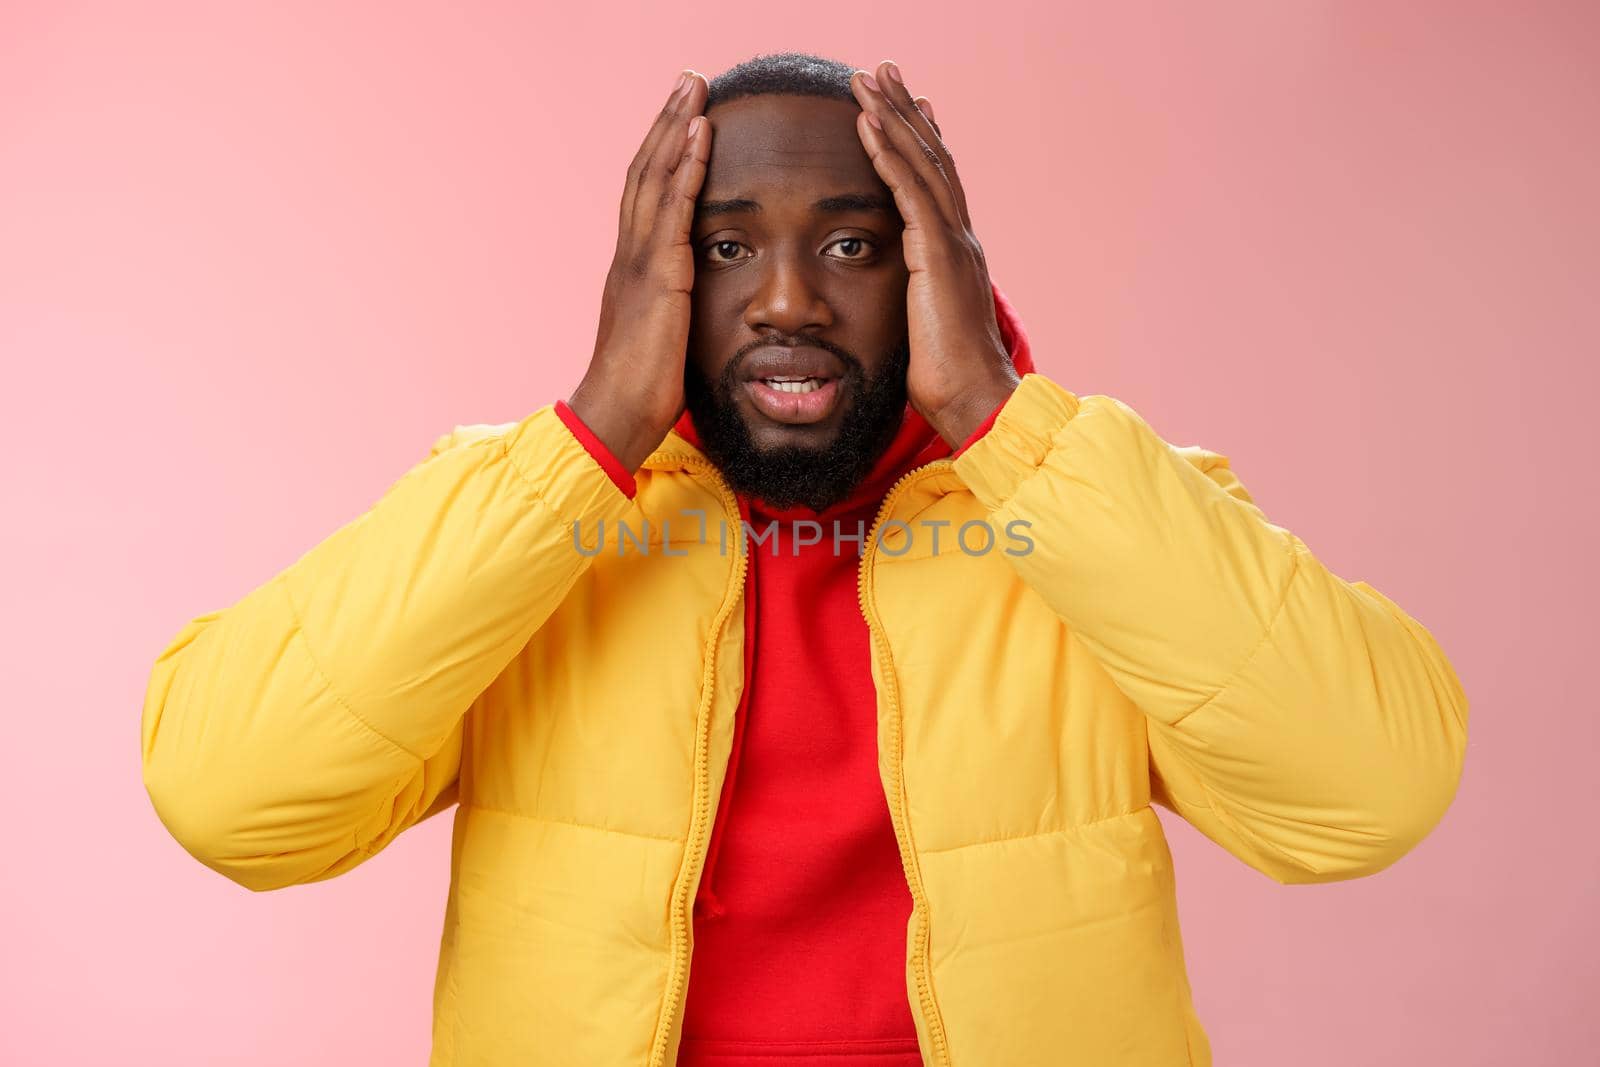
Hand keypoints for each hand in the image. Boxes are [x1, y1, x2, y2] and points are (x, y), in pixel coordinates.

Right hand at [568, 70, 711, 473]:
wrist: (615, 419)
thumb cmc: (641, 395)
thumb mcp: (662, 343)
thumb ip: (673, 316)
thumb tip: (691, 313)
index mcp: (631, 272)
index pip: (644, 198)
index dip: (661, 155)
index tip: (682, 120)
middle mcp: (628, 257)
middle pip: (644, 173)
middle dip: (666, 125)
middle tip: (687, 83)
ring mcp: (639, 264)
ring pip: (653, 179)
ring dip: (675, 129)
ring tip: (694, 90)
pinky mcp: (656, 277)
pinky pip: (671, 210)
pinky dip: (686, 168)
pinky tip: (701, 136)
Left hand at [850, 60, 1019, 447]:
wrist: (976, 402)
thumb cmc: (948, 383)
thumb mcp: (925, 333)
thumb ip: (914, 309)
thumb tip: (900, 313)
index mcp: (954, 257)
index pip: (936, 186)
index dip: (920, 143)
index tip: (903, 107)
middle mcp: (959, 241)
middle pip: (932, 159)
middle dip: (906, 112)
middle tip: (884, 71)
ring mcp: (952, 245)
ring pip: (922, 164)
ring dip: (893, 117)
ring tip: (868, 79)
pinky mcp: (937, 256)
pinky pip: (910, 192)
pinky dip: (889, 154)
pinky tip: (868, 124)